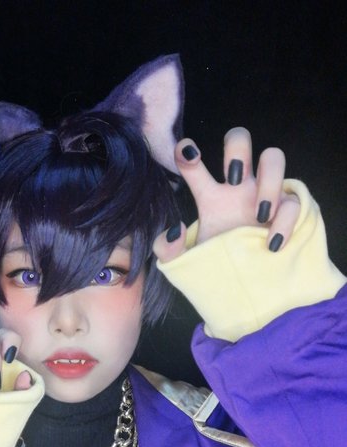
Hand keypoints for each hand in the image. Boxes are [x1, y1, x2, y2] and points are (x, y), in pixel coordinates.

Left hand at [154, 127, 299, 261]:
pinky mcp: (289, 211)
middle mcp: (239, 188)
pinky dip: (284, 221)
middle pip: (239, 140)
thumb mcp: (186, 264)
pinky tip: (270, 244)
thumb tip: (174, 230)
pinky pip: (293, 202)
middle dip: (237, 149)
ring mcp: (266, 196)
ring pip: (273, 157)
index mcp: (210, 196)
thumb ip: (167, 251)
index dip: (187, 153)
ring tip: (259, 214)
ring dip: (268, 178)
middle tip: (232, 179)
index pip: (194, 164)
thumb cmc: (216, 268)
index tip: (186, 153)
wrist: (245, 292)